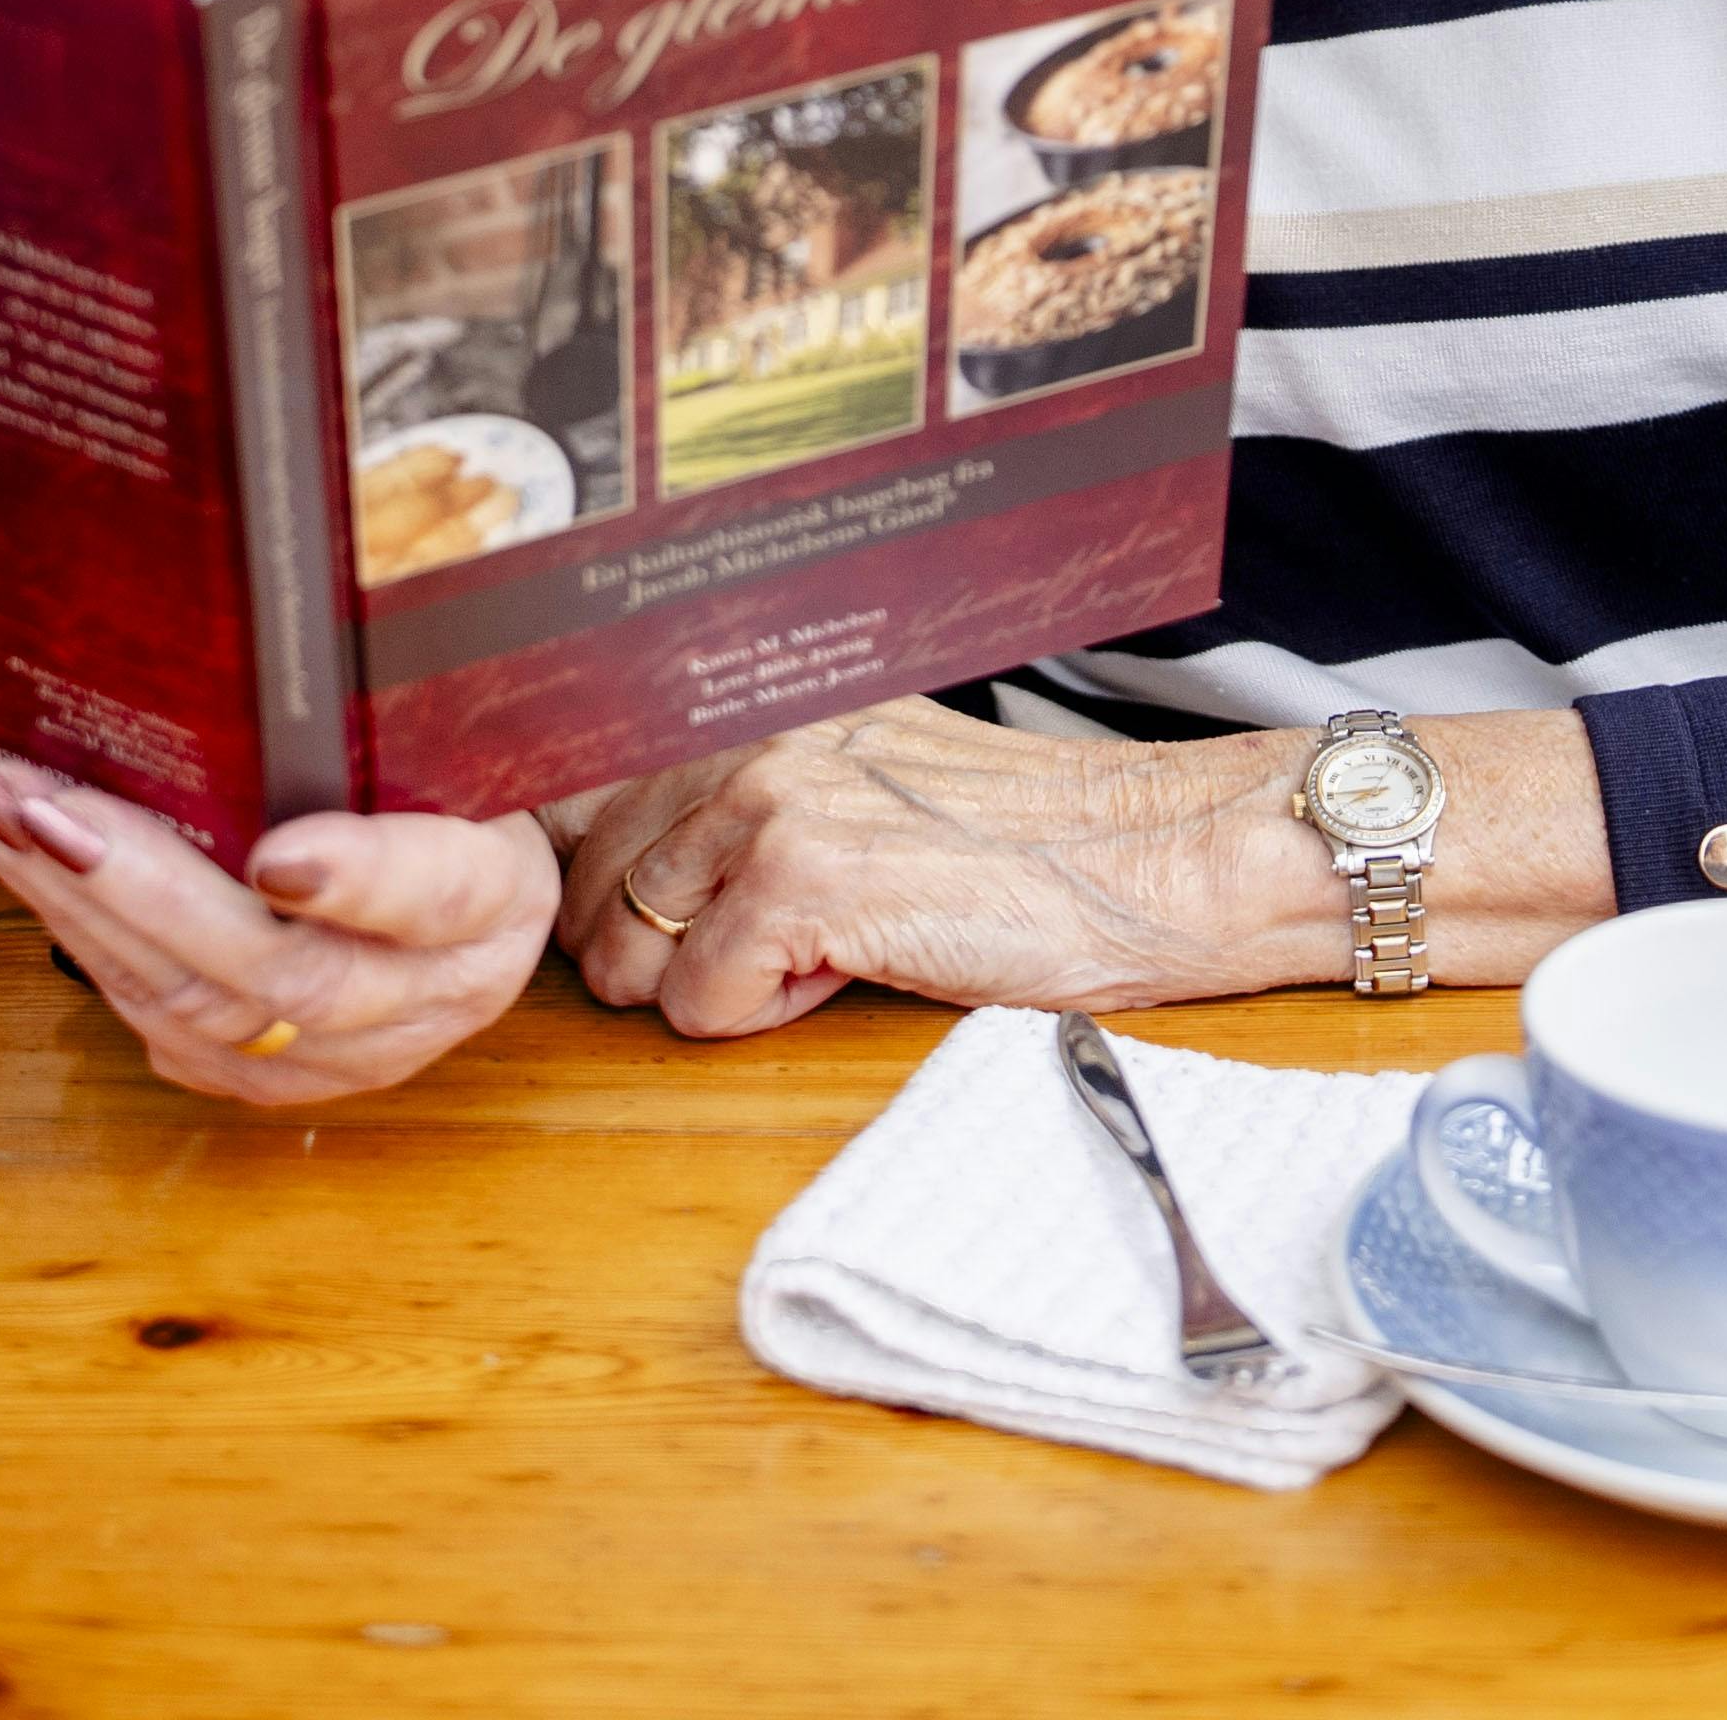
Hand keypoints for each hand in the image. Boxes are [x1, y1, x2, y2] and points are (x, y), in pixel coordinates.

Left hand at [0, 757, 556, 1103]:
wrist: (472, 906)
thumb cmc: (452, 794)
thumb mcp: (457, 744)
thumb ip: (392, 726)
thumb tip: (282, 651)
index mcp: (497, 901)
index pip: (434, 898)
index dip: (357, 881)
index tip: (275, 856)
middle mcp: (428, 1000)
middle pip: (283, 972)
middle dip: (145, 888)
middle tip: (44, 804)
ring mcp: (343, 1057)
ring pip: (199, 1008)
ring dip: (80, 906)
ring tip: (3, 810)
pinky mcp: (267, 1077)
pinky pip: (162, 1023)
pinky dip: (84, 939)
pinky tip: (27, 862)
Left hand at [547, 698, 1324, 1033]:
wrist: (1147, 860)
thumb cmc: (1011, 841)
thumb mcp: (855, 781)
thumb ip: (736, 792)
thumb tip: (597, 852)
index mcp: (749, 707)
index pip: (578, 802)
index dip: (604, 883)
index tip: (653, 913)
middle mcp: (742, 738)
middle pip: (591, 895)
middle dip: (663, 954)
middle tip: (783, 942)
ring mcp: (766, 805)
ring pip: (629, 958)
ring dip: (714, 987)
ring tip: (823, 949)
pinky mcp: (801, 885)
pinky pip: (699, 1006)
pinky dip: (764, 1018)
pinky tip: (852, 970)